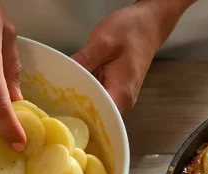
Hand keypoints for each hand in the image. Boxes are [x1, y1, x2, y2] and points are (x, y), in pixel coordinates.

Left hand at [72, 0, 194, 112]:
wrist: (149, 23)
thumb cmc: (132, 31)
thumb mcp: (102, 42)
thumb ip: (83, 61)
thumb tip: (65, 75)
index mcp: (120, 94)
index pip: (96, 116)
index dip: (77, 113)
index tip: (61, 106)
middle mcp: (123, 101)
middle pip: (96, 113)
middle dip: (77, 105)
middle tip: (58, 96)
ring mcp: (122, 96)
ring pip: (97, 103)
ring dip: (82, 96)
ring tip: (67, 88)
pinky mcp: (119, 89)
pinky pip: (101, 94)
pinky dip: (90, 89)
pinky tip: (80, 80)